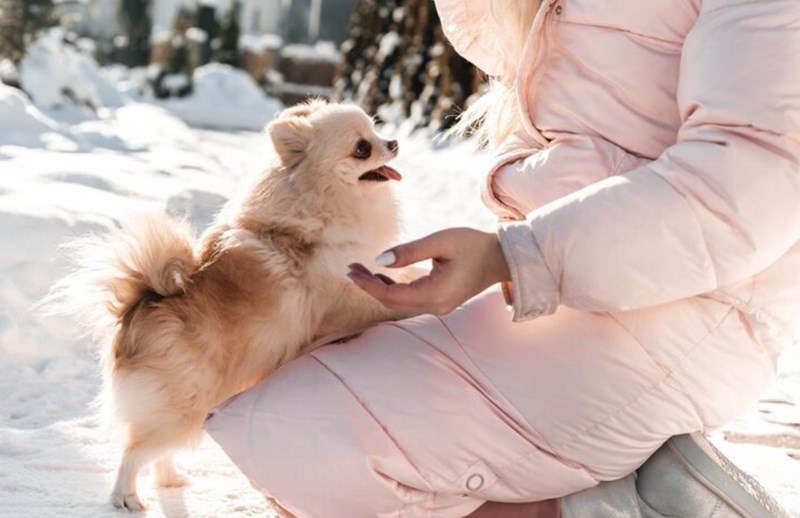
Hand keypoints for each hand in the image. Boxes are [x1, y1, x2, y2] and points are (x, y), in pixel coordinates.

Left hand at [346, 227, 510, 314]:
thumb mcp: (441, 241)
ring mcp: (438, 306)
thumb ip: (410, 251)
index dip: (367, 284)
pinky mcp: (439, 301)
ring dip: (379, 288)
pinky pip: (410, 299)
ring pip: (400, 302)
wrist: (500, 257)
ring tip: (360, 270)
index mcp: (435, 294)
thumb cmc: (473, 245)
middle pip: (392, 302)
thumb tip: (379, 260)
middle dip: (369, 286)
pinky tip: (381, 276)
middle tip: (350, 268)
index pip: (391, 295)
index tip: (350, 270)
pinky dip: (393, 289)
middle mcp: (435, 306)